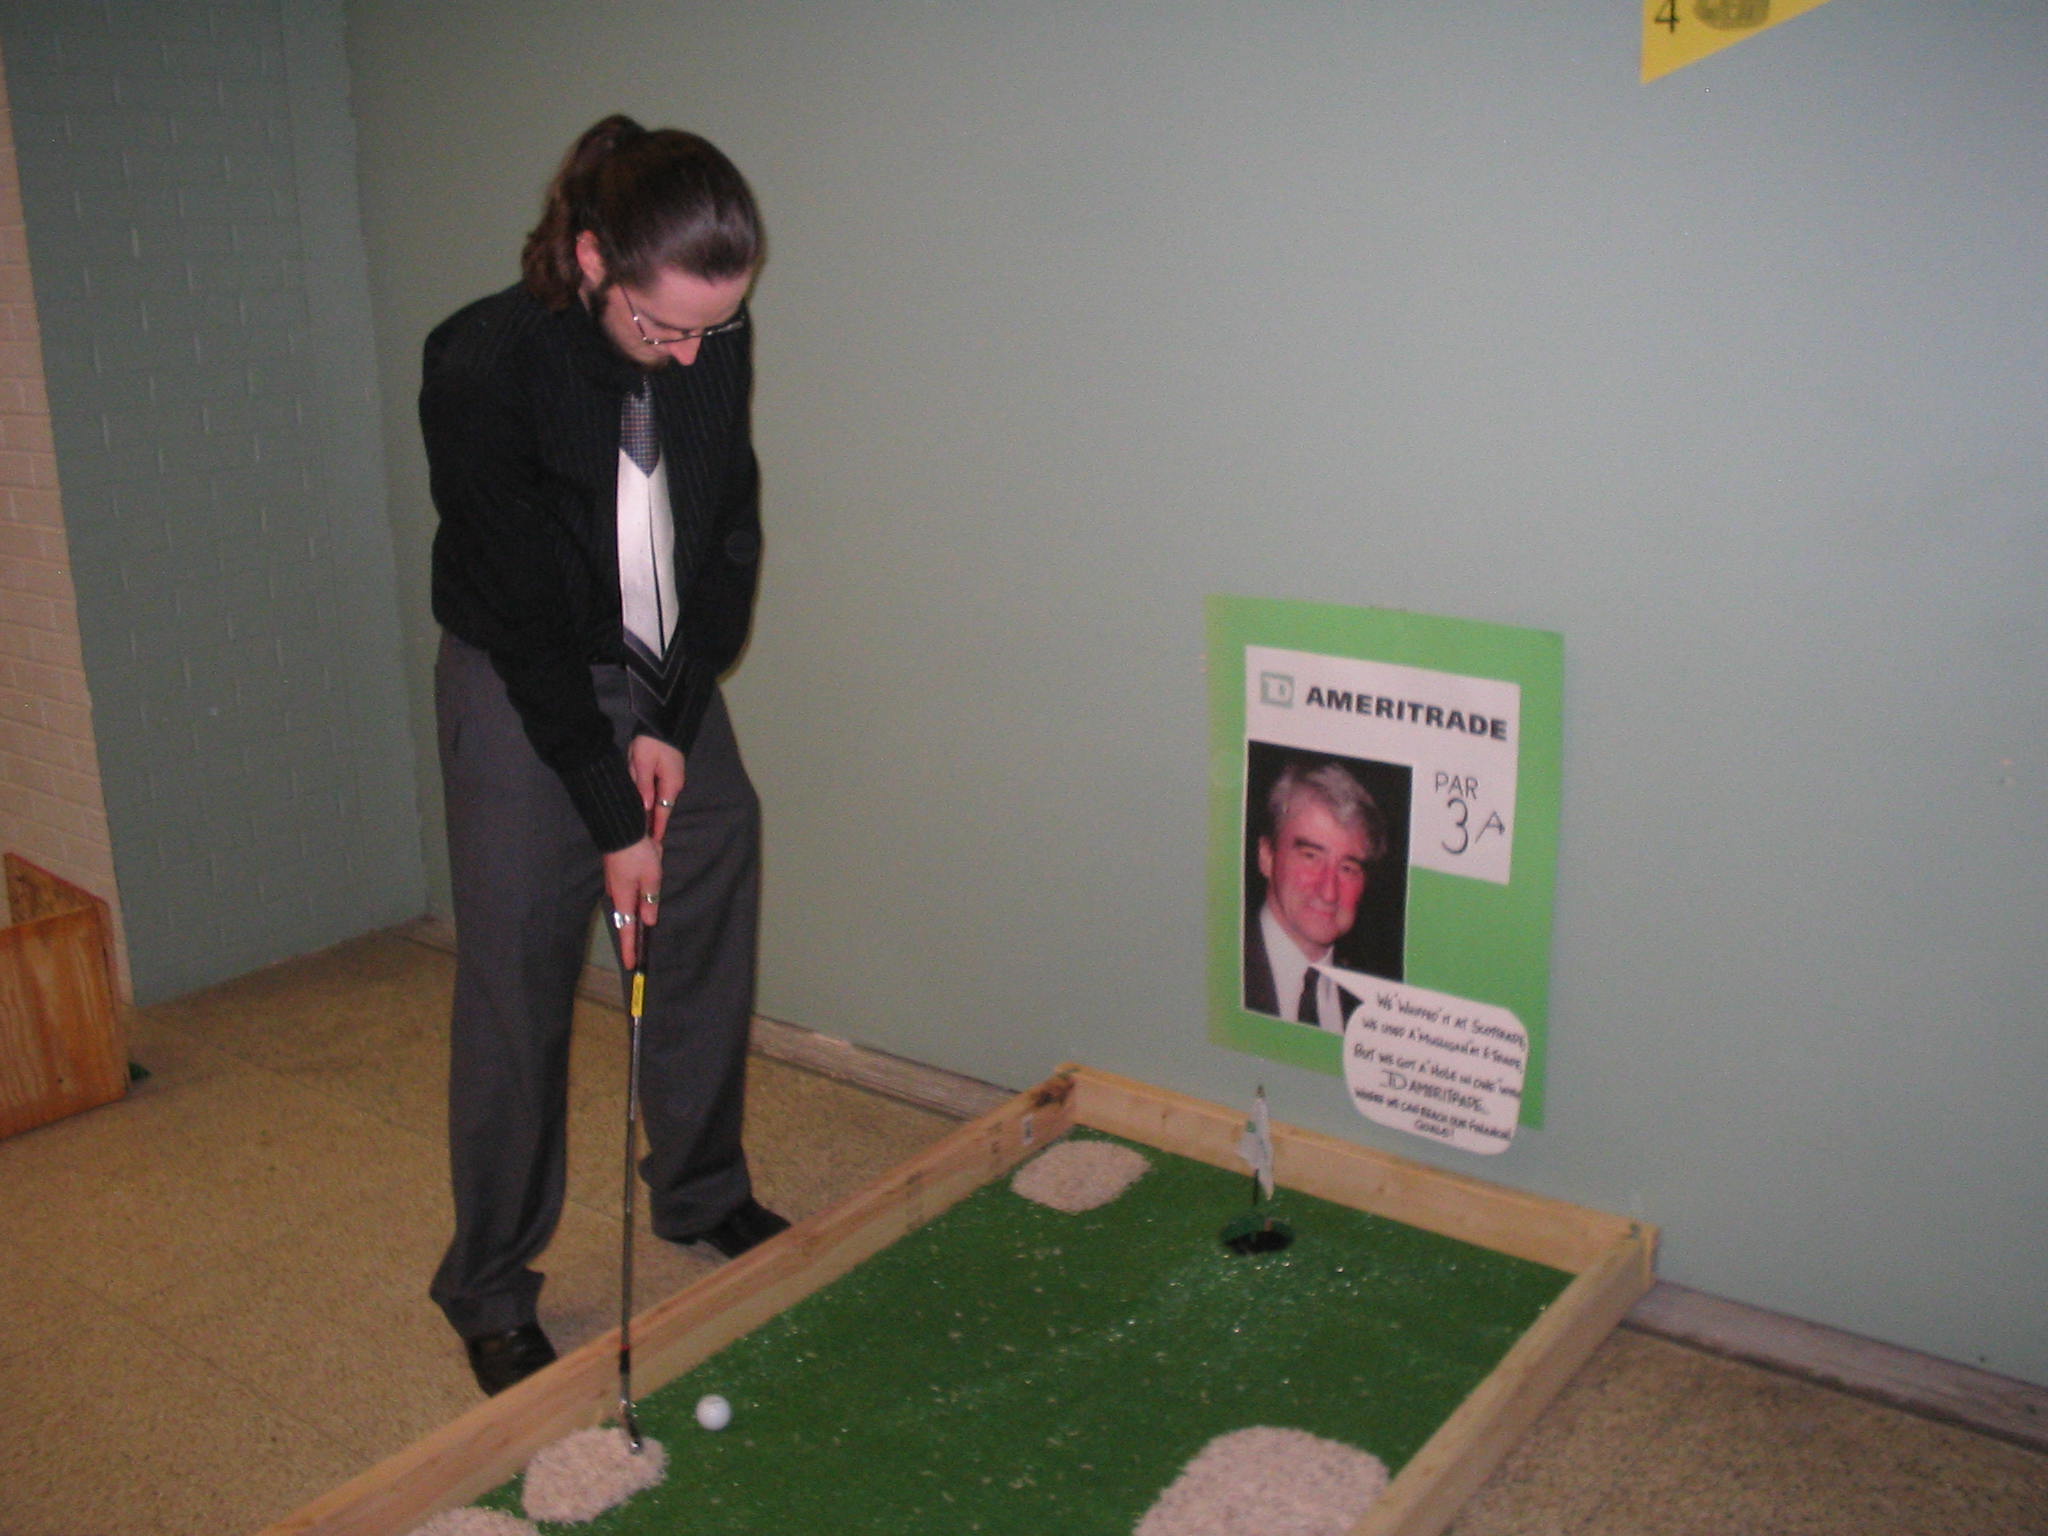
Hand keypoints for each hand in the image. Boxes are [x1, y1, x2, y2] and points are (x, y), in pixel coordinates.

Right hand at [603, 836, 661, 969]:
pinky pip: (629, 891)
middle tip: (638, 952)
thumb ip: (650, 899)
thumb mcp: (651, 877)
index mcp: (624, 898)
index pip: (627, 930)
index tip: (630, 965)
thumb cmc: (637, 853)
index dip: (629, 948)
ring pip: (628, 904)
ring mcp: (615, 883)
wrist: (621, 828)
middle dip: (632, 935)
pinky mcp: (617, 874)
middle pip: (626, 919)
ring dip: (637, 911)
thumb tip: (649, 920)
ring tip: (644, 921)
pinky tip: (646, 892)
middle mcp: (616, 894)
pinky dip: (637, 895)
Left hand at [629, 735, 686, 845]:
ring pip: (661, 799)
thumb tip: (646, 808)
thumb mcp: (642, 763)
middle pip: (663, 807)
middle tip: (645, 840)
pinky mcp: (669, 772)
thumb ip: (644, 785)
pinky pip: (660, 790)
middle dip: (654, 823)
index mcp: (670, 783)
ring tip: (643, 827)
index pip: (663, 811)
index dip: (658, 827)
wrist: (662, 723)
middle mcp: (675, 784)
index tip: (654, 843)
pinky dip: (653, 800)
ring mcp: (673, 778)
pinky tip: (646, 806)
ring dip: (653, 811)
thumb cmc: (650, 742)